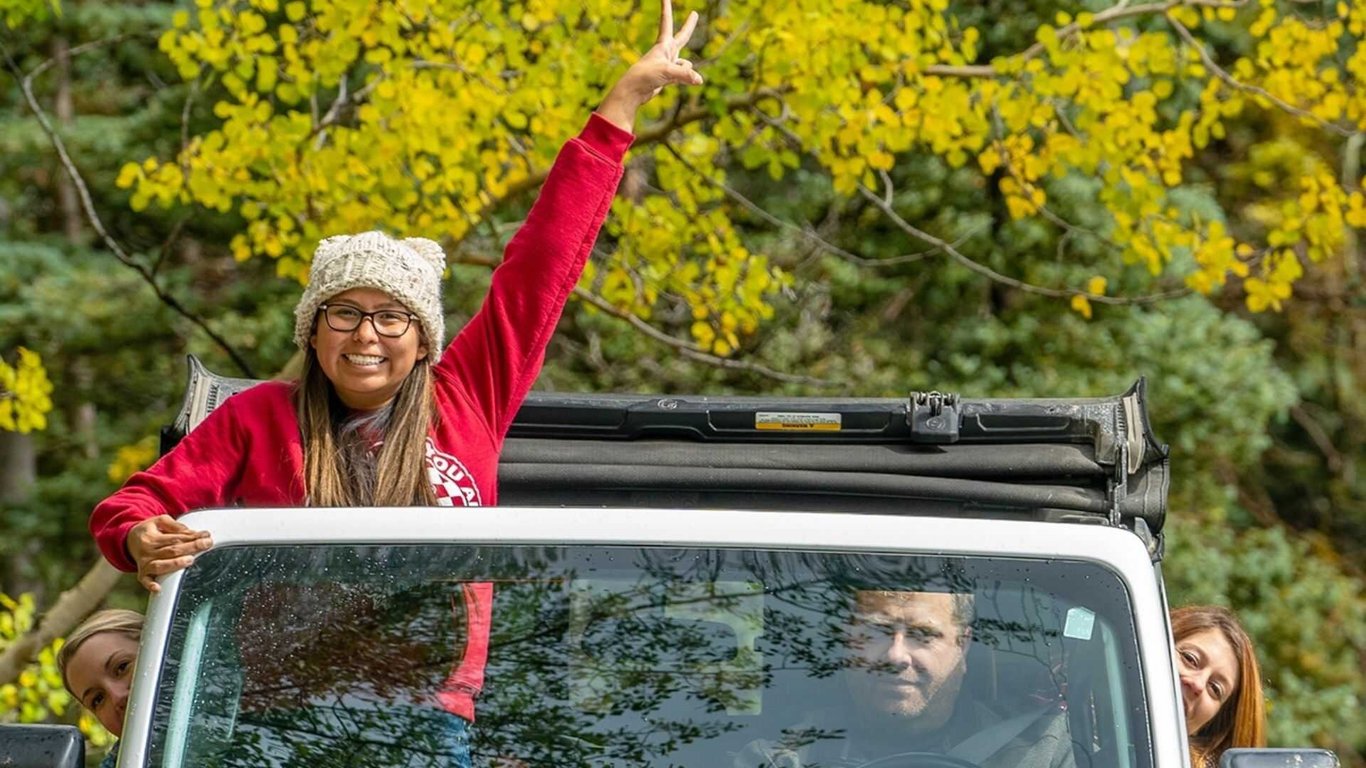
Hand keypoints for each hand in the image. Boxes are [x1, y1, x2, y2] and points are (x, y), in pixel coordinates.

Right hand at [127, 515, 212, 592]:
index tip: (206, 536)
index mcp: (152, 538)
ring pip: (160, 565)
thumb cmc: (148, 531)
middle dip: (191, 547)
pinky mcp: (142, 573)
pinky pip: (145, 581)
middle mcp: (148, 552)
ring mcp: (144, 564)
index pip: (175, 538)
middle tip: (206, 544)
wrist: (129, 540)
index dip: (192, 537)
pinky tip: (158, 588)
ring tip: (190, 560)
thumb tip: (190, 532)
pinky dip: (150, 585)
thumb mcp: (159, 521)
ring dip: (176, 564)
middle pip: (171, 551)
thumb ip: (174, 525)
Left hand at [598, 0, 704, 130]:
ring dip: (685, 71)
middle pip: (682, 36)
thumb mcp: (667, 73)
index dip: (666, 8)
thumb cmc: (646, 76)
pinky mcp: (668, 76)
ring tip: (668, 77)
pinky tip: (673, 83)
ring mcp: (668, 64)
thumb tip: (699, 80)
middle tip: (695, 13)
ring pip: (686, 64)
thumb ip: (685, 74)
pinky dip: (685, 79)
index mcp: (663, 45)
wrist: (634, 91)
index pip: (666, 21)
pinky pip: (684, 75)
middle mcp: (666, 52)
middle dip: (689, 26)